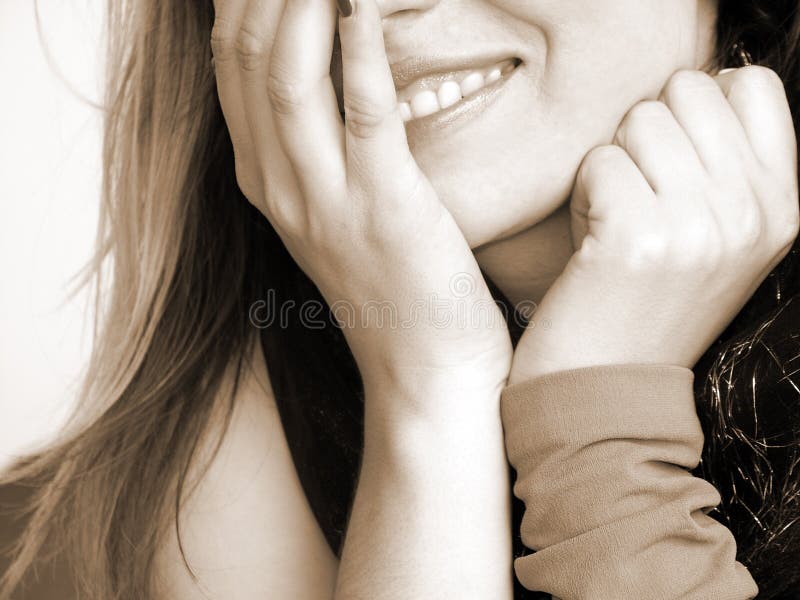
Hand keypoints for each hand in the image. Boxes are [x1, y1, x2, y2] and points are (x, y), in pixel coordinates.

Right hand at [210, 0, 511, 401]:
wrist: (423, 369)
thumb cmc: (393, 287)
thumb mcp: (336, 214)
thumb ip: (317, 151)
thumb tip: (330, 79)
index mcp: (266, 183)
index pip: (231, 70)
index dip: (240, 3)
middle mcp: (281, 187)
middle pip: (252, 60)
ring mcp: (326, 200)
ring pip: (291, 78)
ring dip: (301, 4)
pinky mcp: (384, 209)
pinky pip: (364, 114)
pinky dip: (362, 51)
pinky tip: (364, 4)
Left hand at [511, 66, 798, 383]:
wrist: (603, 385)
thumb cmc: (640, 300)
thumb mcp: (713, 236)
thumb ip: (721, 164)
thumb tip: (699, 83)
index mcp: (779, 208)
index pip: (752, 86)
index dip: (697, 104)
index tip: (671, 156)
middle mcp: (752, 213)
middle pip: (686, 91)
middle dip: (644, 136)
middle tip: (636, 198)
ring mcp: (701, 225)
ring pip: (639, 120)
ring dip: (611, 166)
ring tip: (614, 222)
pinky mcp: (641, 236)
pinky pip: (598, 161)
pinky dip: (583, 194)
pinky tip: (591, 240)